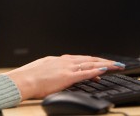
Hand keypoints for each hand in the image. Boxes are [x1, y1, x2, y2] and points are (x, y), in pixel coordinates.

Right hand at [3, 54, 124, 99]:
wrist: (23, 80)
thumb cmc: (28, 78)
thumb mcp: (42, 70)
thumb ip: (53, 72)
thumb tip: (56, 75)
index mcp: (58, 60)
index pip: (80, 60)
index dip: (92, 61)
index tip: (101, 63)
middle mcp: (64, 61)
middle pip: (89, 59)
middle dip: (104, 61)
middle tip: (116, 63)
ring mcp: (66, 68)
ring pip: (90, 64)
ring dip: (105, 64)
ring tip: (116, 66)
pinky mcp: (67, 76)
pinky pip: (85, 72)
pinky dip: (96, 71)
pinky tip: (104, 70)